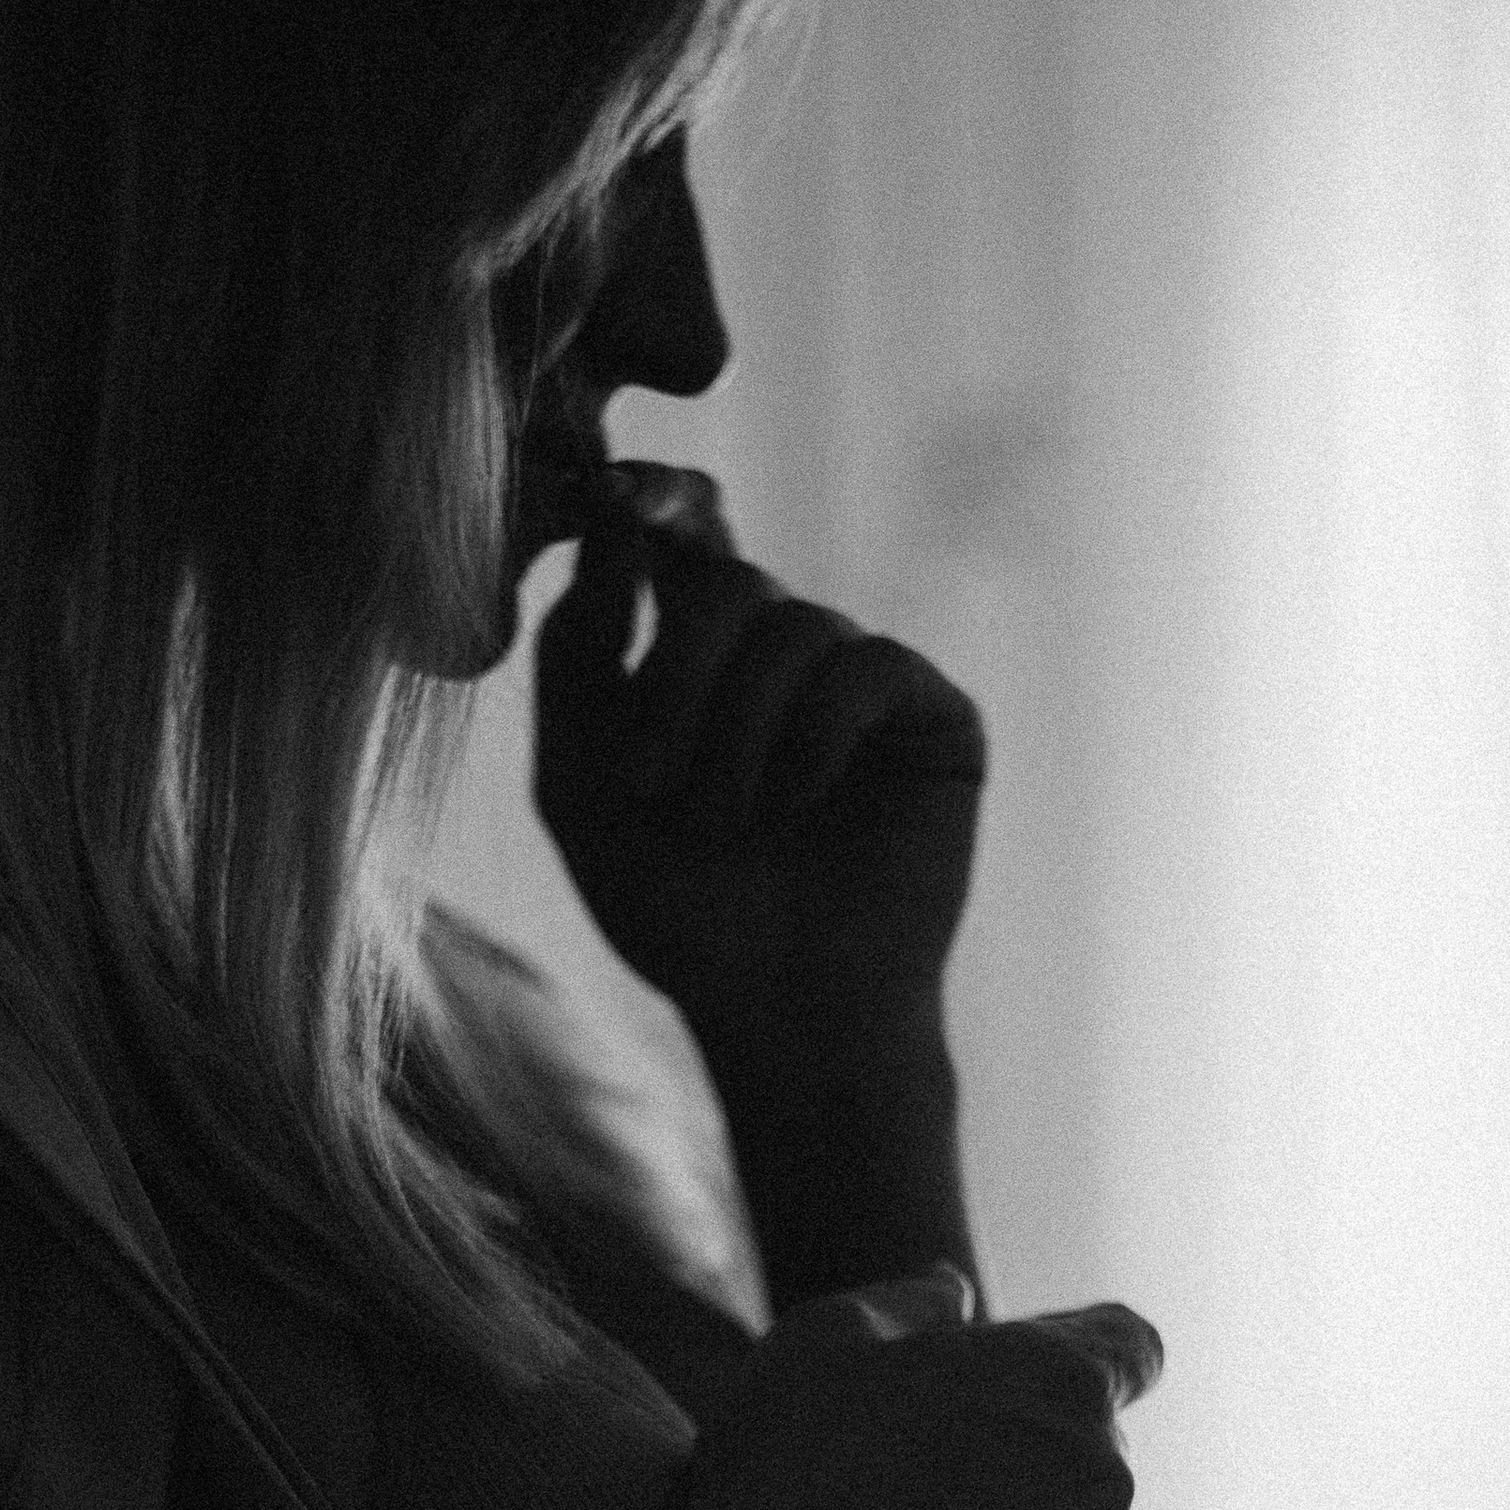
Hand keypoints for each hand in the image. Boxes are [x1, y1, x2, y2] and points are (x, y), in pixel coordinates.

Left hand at [531, 465, 984, 1093]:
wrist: (783, 1015)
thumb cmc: (679, 917)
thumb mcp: (580, 786)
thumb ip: (577, 656)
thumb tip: (613, 527)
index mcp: (701, 661)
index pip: (684, 539)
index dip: (654, 501)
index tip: (615, 495)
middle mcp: (786, 657)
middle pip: (728, 581)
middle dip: (675, 679)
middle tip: (651, 783)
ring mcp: (863, 682)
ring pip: (793, 625)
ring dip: (737, 731)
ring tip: (728, 823)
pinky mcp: (932, 716)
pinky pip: (867, 665)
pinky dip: (814, 735)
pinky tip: (800, 804)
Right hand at [669, 1267, 1163, 1509]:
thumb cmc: (791, 1467)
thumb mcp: (825, 1342)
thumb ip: (906, 1303)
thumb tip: (953, 1291)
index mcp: (1060, 1377)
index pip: (1129, 1347)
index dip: (1091, 1355)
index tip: (1041, 1377)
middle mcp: (1106, 1472)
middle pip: (1088, 1454)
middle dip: (1026, 1461)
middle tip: (922, 1486)